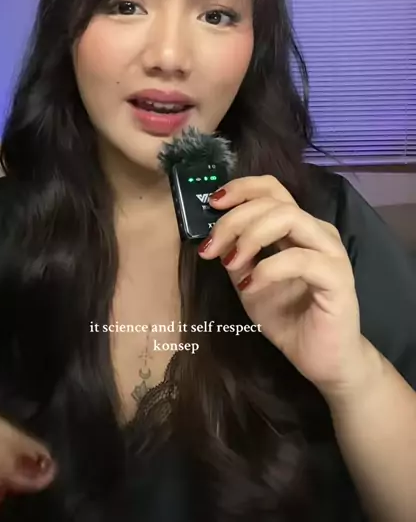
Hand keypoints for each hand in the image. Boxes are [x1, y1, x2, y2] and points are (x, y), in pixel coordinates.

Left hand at [198, 175, 371, 400]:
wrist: (323, 361)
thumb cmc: (288, 319)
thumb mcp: (248, 281)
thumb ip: (236, 255)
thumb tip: (214, 235)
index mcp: (298, 227)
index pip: (272, 189)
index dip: (241, 189)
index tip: (213, 203)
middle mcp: (317, 231)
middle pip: (273, 202)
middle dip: (235, 219)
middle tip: (212, 247)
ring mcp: (330, 251)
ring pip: (289, 218)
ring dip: (251, 236)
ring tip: (230, 262)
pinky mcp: (338, 277)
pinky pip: (299, 259)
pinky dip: (268, 268)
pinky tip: (250, 285)